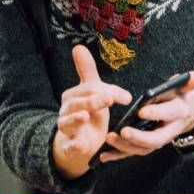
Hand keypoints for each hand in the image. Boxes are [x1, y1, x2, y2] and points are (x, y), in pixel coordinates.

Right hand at [52, 45, 131, 178]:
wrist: (81, 140)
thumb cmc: (88, 112)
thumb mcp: (91, 92)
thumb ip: (87, 72)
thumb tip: (78, 47)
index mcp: (73, 96)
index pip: (88, 89)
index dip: (106, 91)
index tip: (127, 97)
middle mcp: (67, 111)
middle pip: (76, 104)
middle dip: (91, 101)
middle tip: (107, 100)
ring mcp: (67, 129)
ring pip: (68, 123)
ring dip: (76, 119)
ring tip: (84, 116)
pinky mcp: (70, 147)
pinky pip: (69, 147)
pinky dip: (74, 147)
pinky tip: (81, 146)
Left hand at [100, 71, 193, 161]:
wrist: (185, 113)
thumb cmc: (180, 96)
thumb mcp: (186, 86)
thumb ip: (190, 81)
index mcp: (179, 112)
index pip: (169, 113)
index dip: (156, 113)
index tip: (141, 111)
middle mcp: (169, 130)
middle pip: (156, 139)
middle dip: (139, 137)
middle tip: (123, 131)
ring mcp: (157, 140)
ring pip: (143, 149)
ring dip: (125, 146)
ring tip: (109, 138)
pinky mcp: (146, 145)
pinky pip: (132, 153)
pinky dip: (118, 155)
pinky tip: (104, 156)